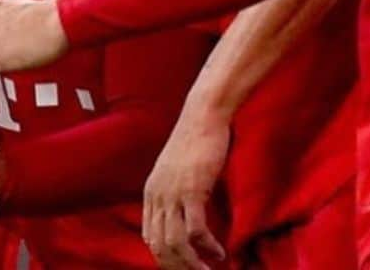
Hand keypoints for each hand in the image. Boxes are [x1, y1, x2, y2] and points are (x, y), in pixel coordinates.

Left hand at [143, 101, 228, 268]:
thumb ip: (174, 190)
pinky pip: (196, 231)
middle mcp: (157, 195)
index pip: (150, 237)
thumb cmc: (195, 138)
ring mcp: (172, 193)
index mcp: (151, 191)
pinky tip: (219, 252)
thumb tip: (184, 214)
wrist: (202, 115)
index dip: (165, 257)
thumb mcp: (175, 168)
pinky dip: (207, 247)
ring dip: (192, 264)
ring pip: (175, 244)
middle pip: (159, 246)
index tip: (182, 265)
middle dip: (177, 266)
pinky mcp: (192, 190)